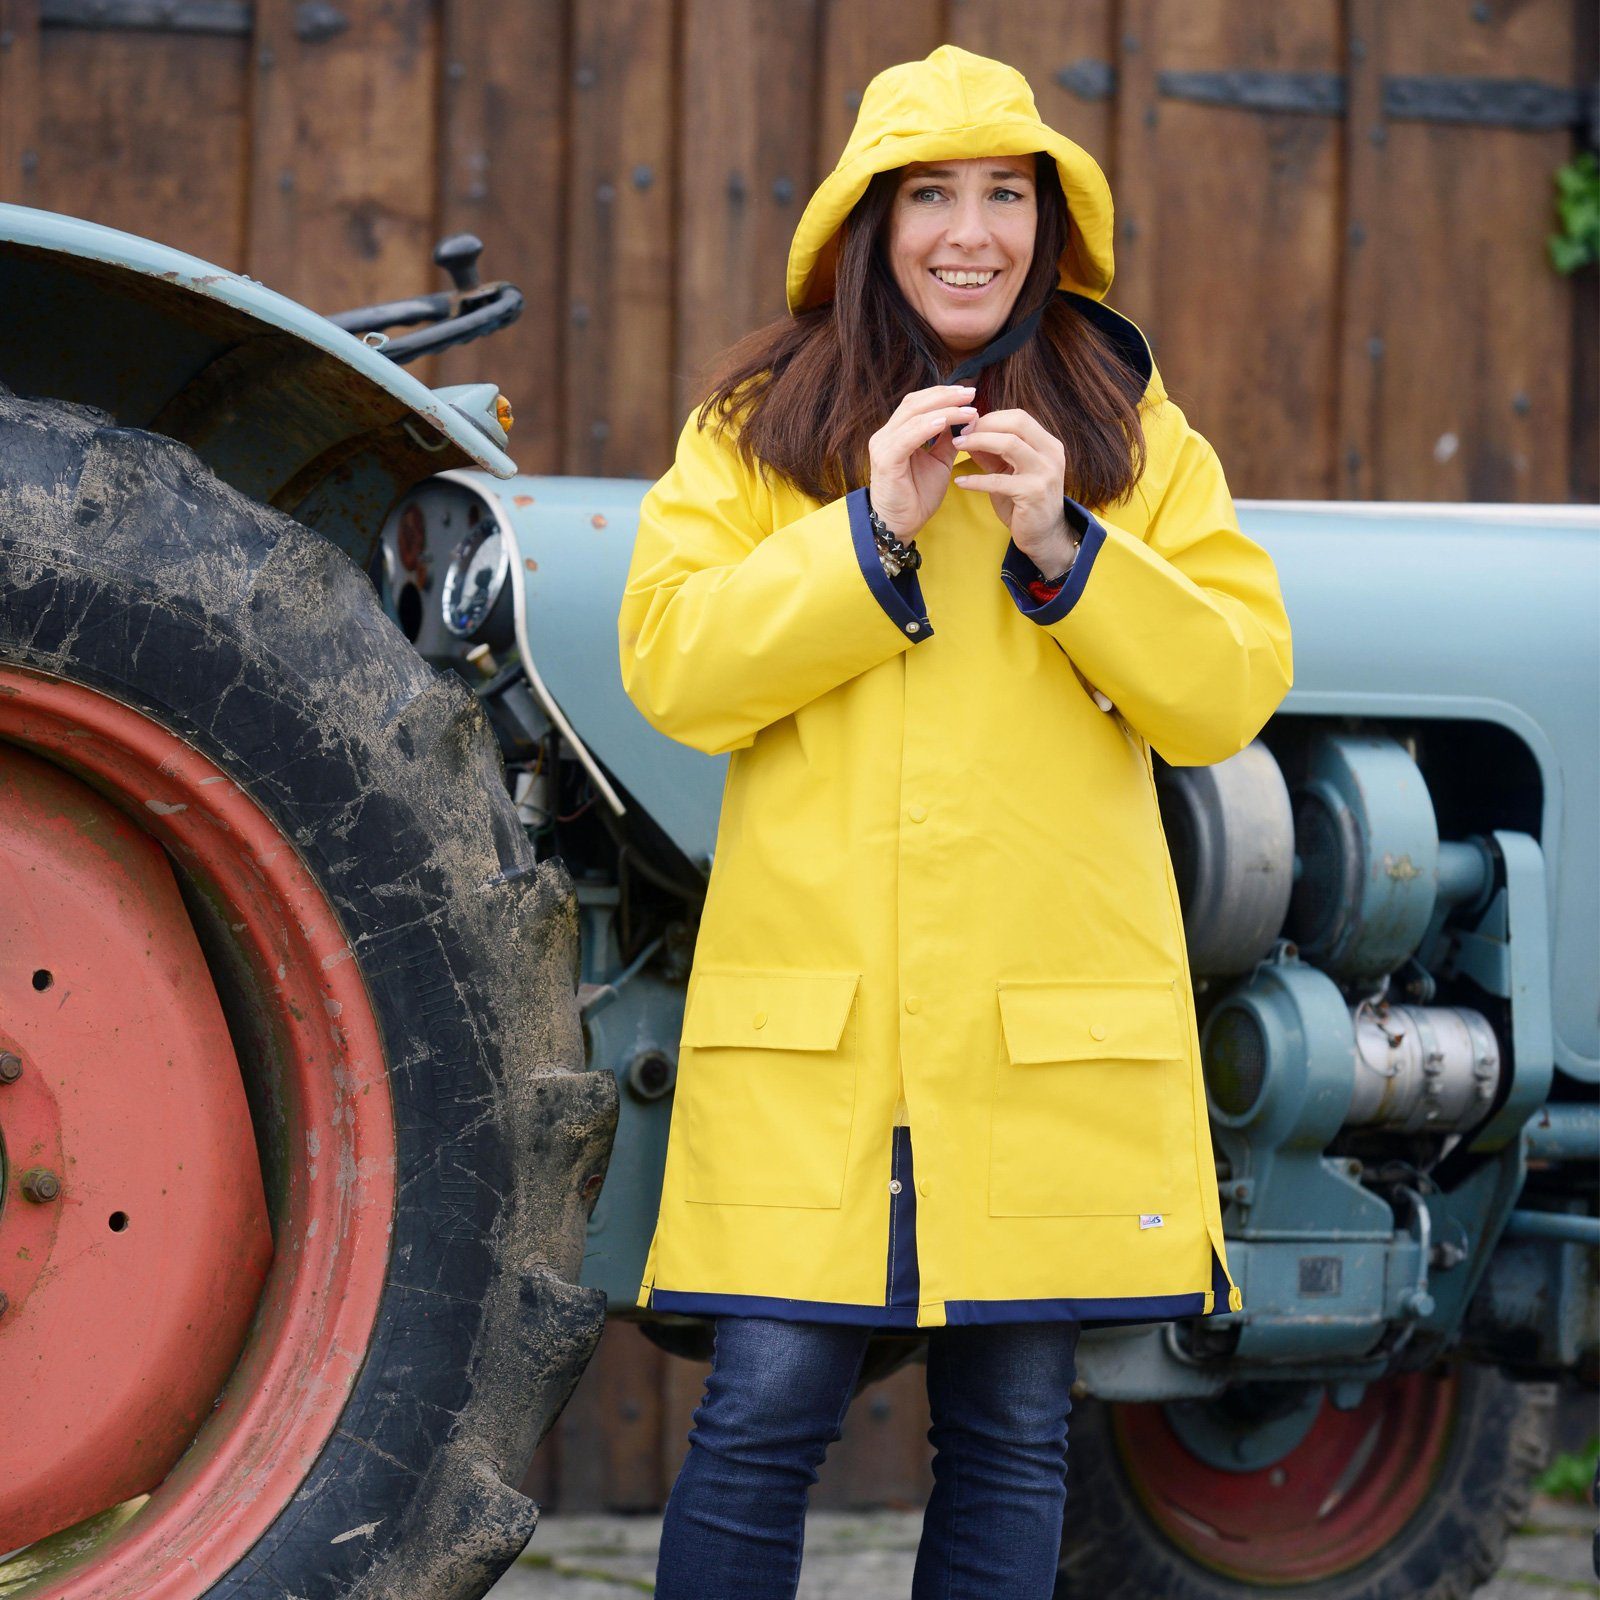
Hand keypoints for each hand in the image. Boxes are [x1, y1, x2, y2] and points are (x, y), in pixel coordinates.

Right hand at [867, 385, 979, 541]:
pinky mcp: (885, 461)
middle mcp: (886, 435)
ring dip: (943, 409)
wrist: (900, 525)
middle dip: (945, 395)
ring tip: (968, 409)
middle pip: (915, 403)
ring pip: (913, 416)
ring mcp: (883, 446)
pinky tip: (945, 422)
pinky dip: (926, 428)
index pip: (918, 403)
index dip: (943, 394)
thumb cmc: (917, 496)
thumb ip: (947, 440)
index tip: (969, 393)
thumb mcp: (939, 462)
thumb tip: (965, 418)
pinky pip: (907, 438)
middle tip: (971, 393)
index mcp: (897, 433)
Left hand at [951, 408, 1078, 571]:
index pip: (1018, 417)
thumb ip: (991, 453)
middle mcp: (1050, 453)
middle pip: (1016, 423)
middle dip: (984, 425)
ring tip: (956, 447)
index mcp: (1047, 444)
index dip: (991, 417)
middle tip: (959, 433)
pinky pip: (999, 481)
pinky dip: (976, 480)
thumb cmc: (1024, 502)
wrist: (1044, 536)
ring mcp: (1044, 472)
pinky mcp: (1033, 493)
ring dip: (978, 442)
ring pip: (1009, 444)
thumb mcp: (1008, 472)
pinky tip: (960, 483)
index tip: (967, 424)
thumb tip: (966, 433)